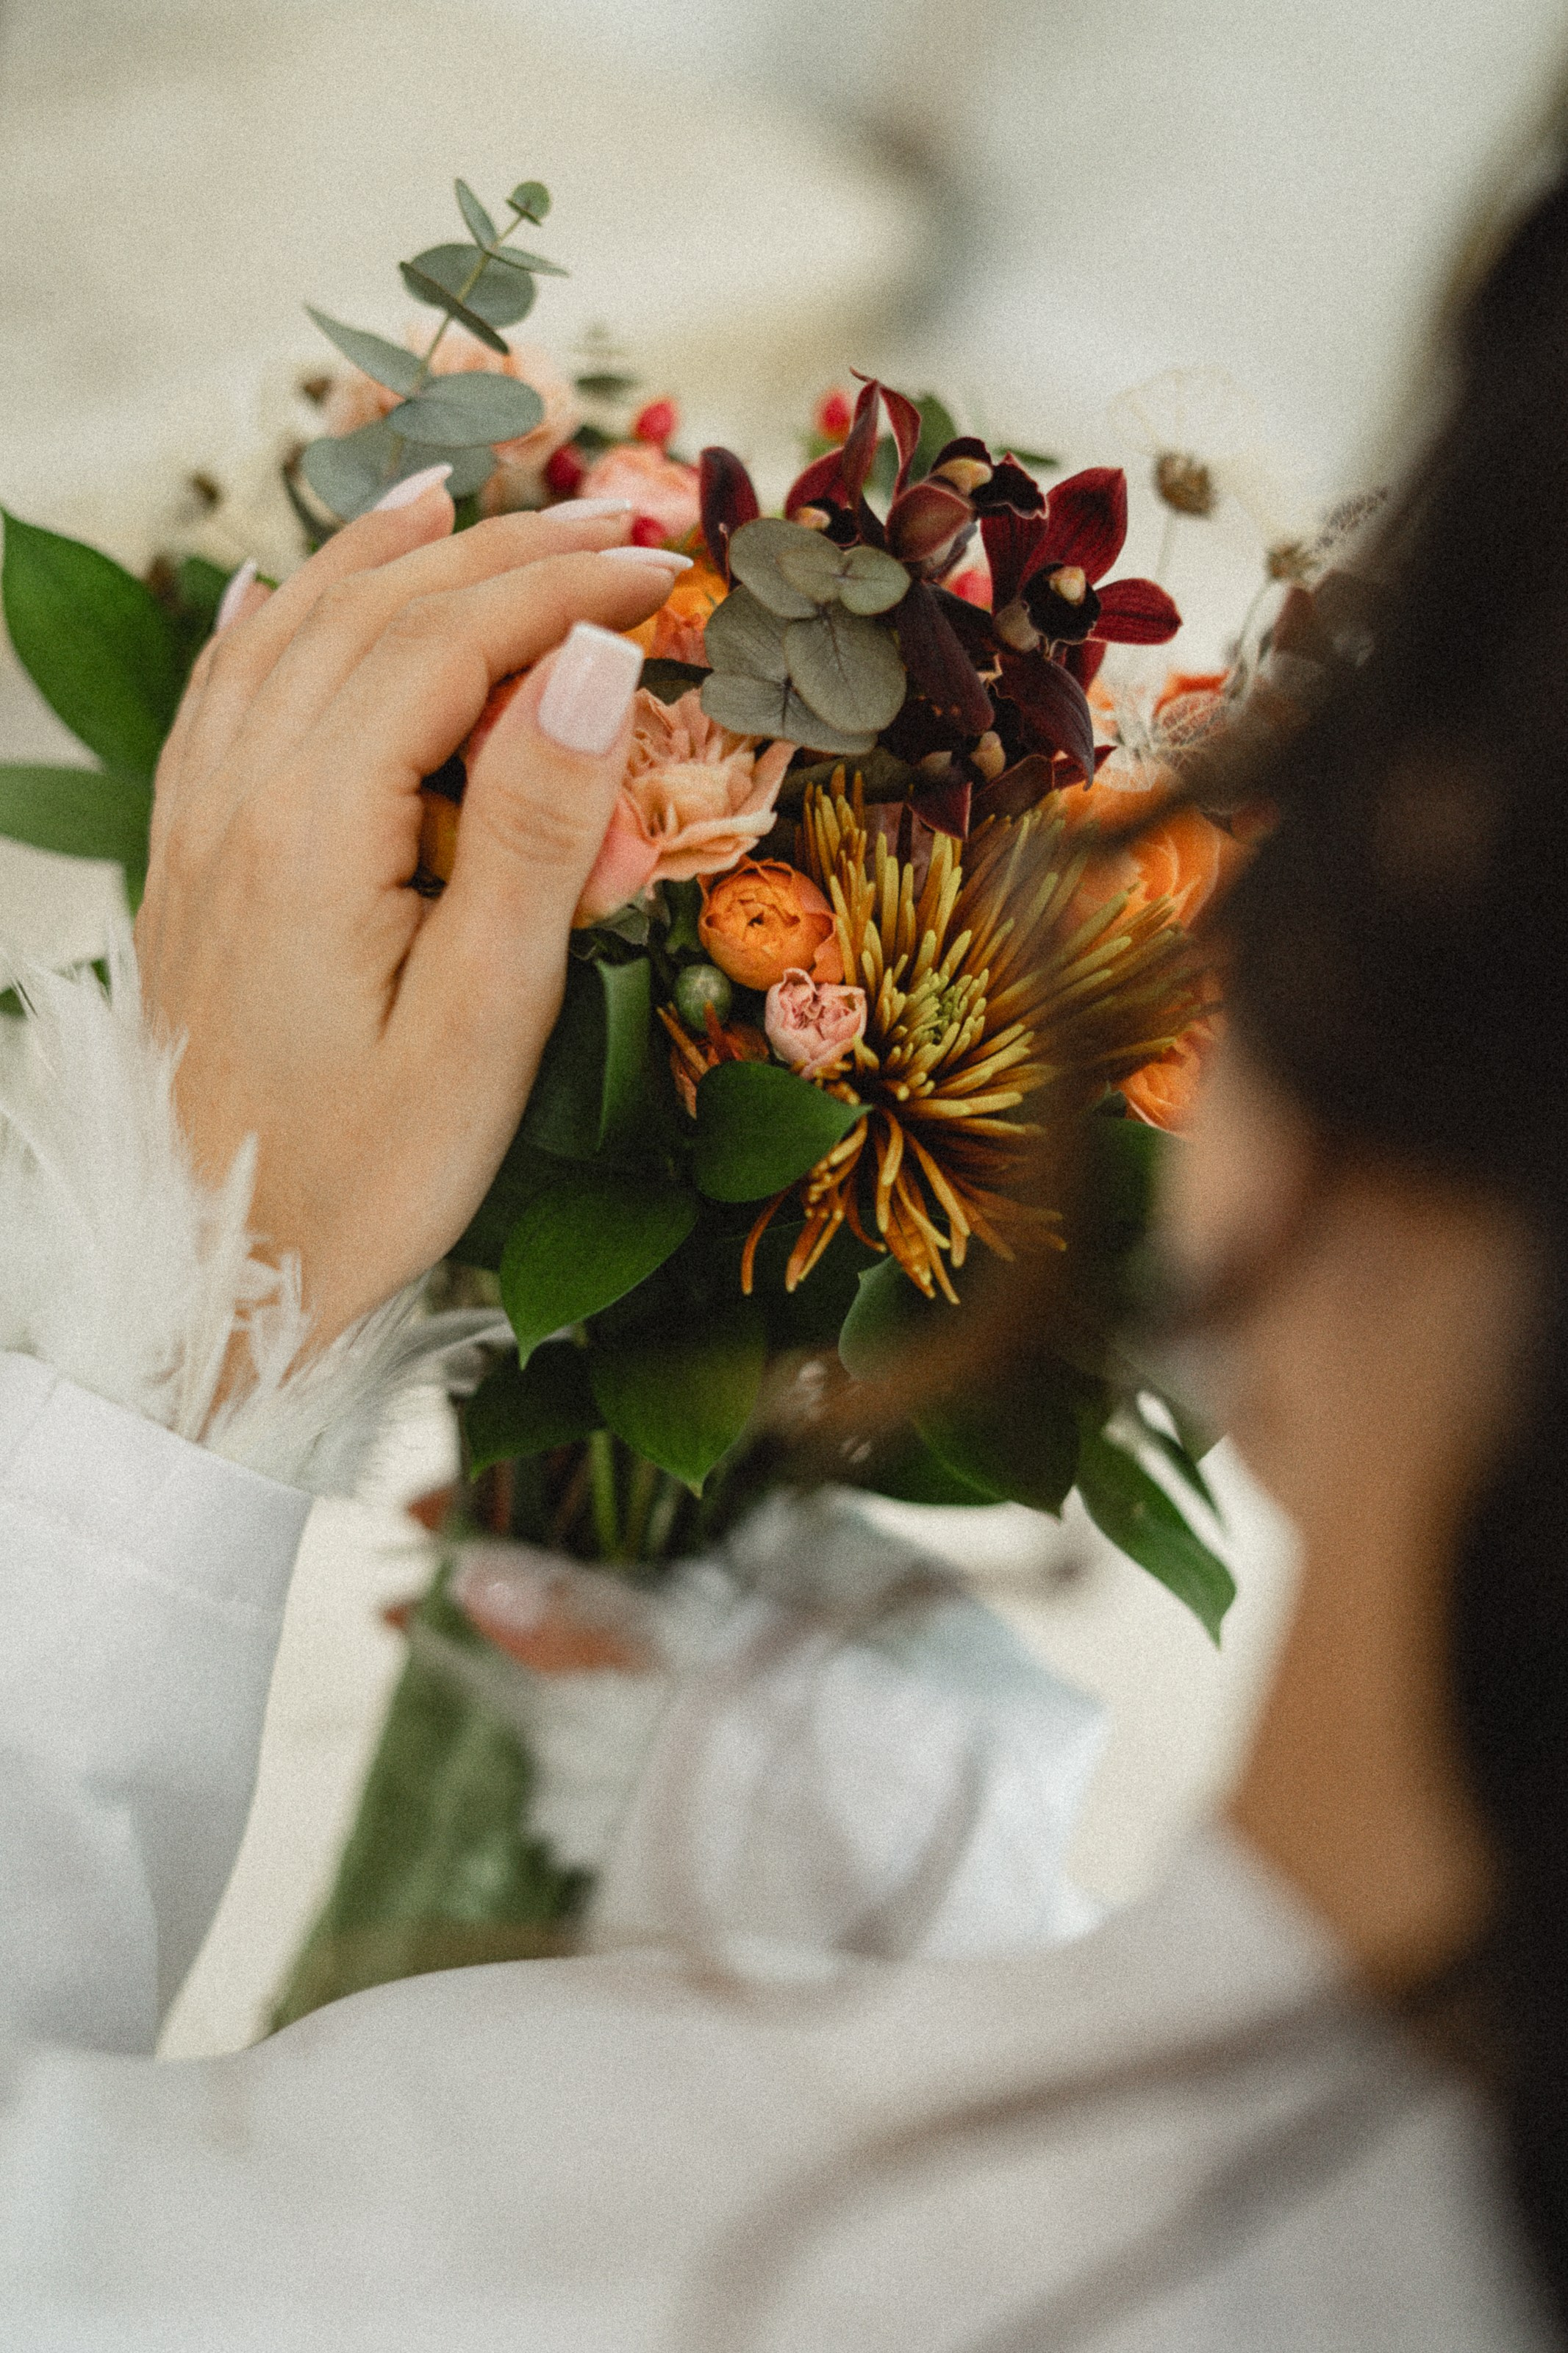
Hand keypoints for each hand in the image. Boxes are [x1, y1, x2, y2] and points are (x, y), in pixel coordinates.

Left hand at [134, 478, 684, 1348]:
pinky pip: (217, 703)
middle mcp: (237, 804)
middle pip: (370, 616)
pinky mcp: (186, 873)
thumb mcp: (485, 1018)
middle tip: (607, 516)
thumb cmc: (369, 1175)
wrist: (224, 1279)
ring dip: (375, 554)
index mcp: (314, 831)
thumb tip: (594, 663)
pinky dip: (265, 625)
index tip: (665, 564)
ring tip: (456, 492)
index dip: (565, 588)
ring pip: (283, 638)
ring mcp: (197, 833)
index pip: (450, 645)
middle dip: (498, 549)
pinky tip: (275, 593)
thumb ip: (538, 831)